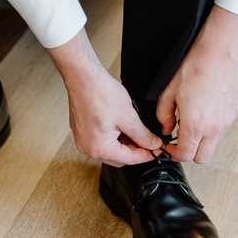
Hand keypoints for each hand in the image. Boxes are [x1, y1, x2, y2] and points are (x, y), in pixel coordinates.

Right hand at [47, 30, 162, 166]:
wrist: (83, 78)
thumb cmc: (100, 93)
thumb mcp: (129, 117)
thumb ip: (143, 136)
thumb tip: (153, 145)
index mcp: (99, 148)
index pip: (129, 159)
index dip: (147, 155)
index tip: (156, 150)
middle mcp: (88, 148)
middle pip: (119, 158)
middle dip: (134, 150)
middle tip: (148, 139)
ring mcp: (83, 140)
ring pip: (110, 150)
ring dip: (123, 143)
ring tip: (133, 129)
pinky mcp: (81, 132)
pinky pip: (100, 141)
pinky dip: (112, 137)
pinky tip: (120, 125)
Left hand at [157, 6, 237, 162]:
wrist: (220, 53)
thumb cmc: (195, 68)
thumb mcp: (168, 92)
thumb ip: (164, 115)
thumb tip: (166, 128)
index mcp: (195, 124)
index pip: (185, 155)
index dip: (173, 154)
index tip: (168, 146)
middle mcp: (214, 128)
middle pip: (201, 158)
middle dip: (188, 153)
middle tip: (179, 141)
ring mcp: (226, 122)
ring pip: (212, 146)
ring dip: (200, 143)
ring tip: (190, 126)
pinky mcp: (233, 115)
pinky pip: (220, 133)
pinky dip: (210, 131)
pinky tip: (202, 116)